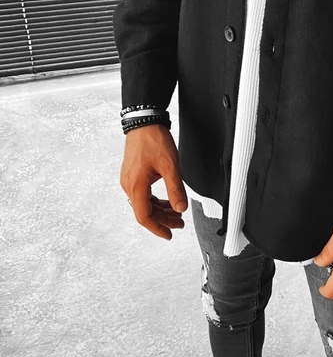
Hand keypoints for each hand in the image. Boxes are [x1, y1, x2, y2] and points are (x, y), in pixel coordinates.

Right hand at [120, 124, 187, 239]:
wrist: (144, 122)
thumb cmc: (153, 140)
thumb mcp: (170, 166)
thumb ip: (176, 190)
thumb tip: (180, 209)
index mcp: (136, 186)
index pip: (144, 216)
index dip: (157, 228)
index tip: (169, 234)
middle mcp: (129, 185)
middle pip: (145, 211)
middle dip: (163, 220)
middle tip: (180, 223)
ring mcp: (129, 179)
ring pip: (144, 203)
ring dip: (160, 210)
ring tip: (176, 212)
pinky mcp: (132, 174)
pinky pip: (143, 193)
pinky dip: (155, 200)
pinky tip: (166, 200)